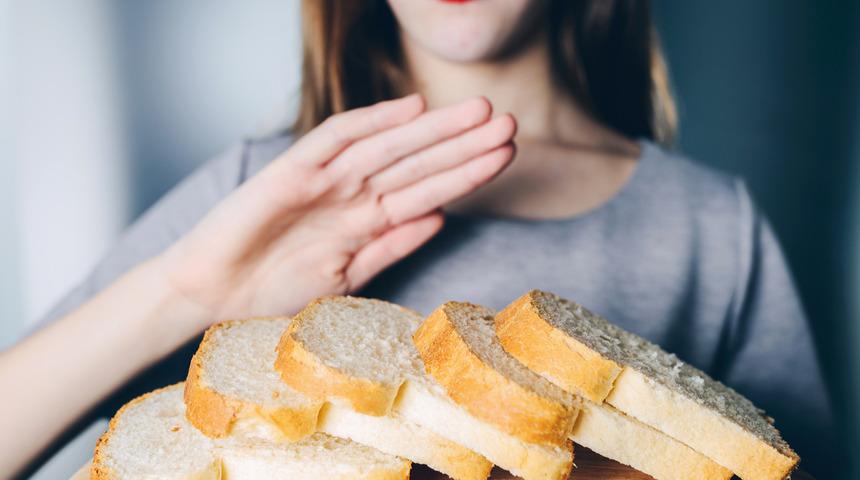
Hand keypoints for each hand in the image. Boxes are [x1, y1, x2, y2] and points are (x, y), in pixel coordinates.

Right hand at [157, 94, 515, 323]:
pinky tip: (410, 109)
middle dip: (463, 144)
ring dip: (434, 132)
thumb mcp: (346, 277)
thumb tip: (438, 218)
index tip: (505, 155)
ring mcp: (323, 181)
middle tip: (508, 122)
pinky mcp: (290, 173)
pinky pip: (334, 141)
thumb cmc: (272, 291)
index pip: (427, 190)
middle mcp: (351, 195)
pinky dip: (371, 124)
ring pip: (389, 149)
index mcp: (366, 221)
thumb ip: (390, 247)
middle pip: (417, 164)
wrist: (210, 296)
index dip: (467, 173)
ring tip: (479, 113)